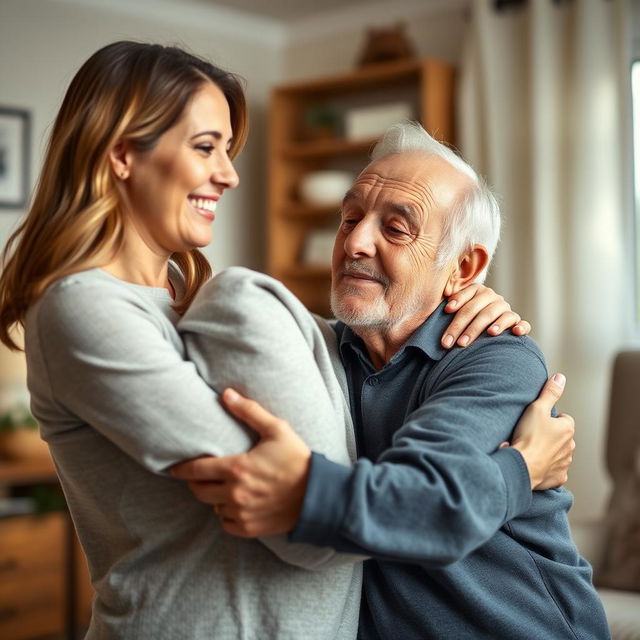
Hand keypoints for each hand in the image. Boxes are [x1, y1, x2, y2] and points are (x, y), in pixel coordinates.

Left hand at [170, 388, 310, 536]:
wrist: (318, 494)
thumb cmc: (297, 459)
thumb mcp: (276, 429)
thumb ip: (249, 411)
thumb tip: (226, 394)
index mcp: (237, 468)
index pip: (196, 470)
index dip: (181, 469)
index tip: (173, 468)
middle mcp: (235, 493)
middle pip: (199, 491)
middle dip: (195, 482)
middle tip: (199, 476)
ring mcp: (242, 513)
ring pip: (213, 507)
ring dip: (214, 497)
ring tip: (222, 487)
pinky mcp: (250, 527)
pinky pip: (226, 523)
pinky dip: (226, 515)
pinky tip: (234, 504)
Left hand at [442, 284, 530, 347]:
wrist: (487, 326)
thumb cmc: (466, 320)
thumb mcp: (458, 310)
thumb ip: (452, 306)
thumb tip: (444, 300)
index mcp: (478, 292)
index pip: (467, 295)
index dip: (457, 300)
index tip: (446, 310)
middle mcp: (493, 298)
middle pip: (477, 310)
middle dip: (462, 326)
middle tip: (450, 343)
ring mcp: (505, 309)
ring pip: (497, 315)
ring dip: (489, 325)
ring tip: (484, 335)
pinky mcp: (516, 322)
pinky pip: (522, 323)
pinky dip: (521, 326)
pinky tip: (515, 332)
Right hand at [507, 373, 574, 489]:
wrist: (522, 465)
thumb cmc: (528, 437)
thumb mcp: (536, 408)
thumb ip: (549, 392)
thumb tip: (560, 377)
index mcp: (567, 429)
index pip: (564, 419)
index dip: (551, 419)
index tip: (538, 422)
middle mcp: (570, 447)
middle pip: (562, 437)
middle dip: (551, 436)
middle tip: (532, 435)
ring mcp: (565, 464)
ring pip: (559, 454)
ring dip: (549, 451)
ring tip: (531, 449)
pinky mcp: (558, 478)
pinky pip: (554, 471)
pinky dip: (547, 468)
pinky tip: (535, 464)